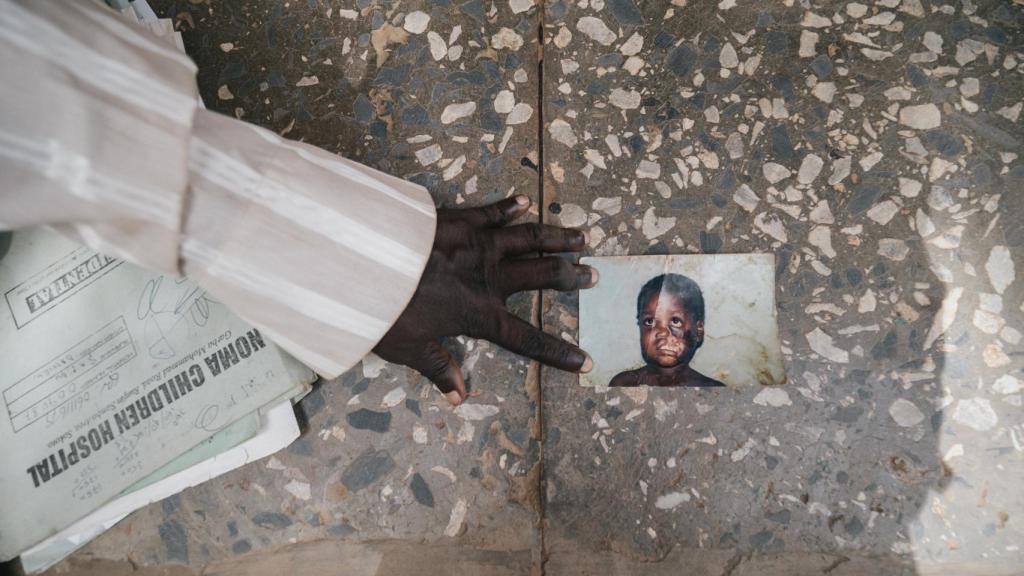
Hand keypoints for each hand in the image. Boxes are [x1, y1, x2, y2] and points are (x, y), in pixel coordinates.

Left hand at [373, 195, 596, 404]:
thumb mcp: (408, 349)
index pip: (527, 339)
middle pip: (540, 276)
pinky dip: (509, 207)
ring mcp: (477, 246)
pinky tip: (524, 201)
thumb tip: (458, 397)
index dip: (558, 353)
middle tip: (593, 275)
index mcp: (479, 314)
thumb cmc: (384, 311)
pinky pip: (491, 213)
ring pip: (528, 239)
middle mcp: (488, 278)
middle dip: (570, 277)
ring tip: (581, 237)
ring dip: (557, 238)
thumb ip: (438, 368)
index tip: (586, 361)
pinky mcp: (459, 221)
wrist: (365, 263)